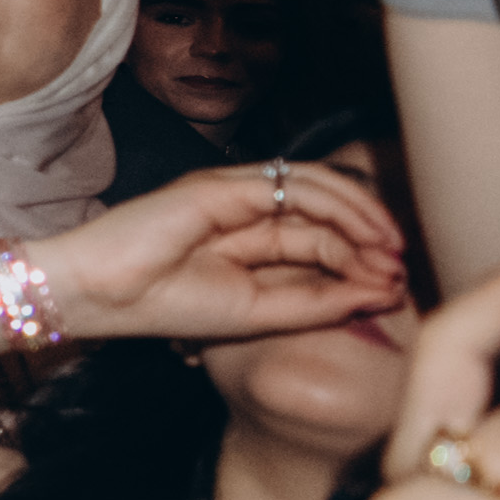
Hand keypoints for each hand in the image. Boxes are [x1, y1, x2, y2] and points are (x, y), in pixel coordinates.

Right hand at [31, 159, 405, 342]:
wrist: (97, 293)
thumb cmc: (161, 307)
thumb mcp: (256, 314)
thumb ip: (315, 302)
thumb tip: (380, 291)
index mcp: (245, 242)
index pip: (318, 239)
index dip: (361, 259)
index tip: (395, 287)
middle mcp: (244, 210)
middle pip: (325, 213)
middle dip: (370, 238)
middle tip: (401, 267)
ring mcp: (234, 193)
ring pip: (320, 191)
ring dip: (364, 217)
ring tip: (392, 249)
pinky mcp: (226, 185)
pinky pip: (297, 187)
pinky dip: (340, 207)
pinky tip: (366, 235)